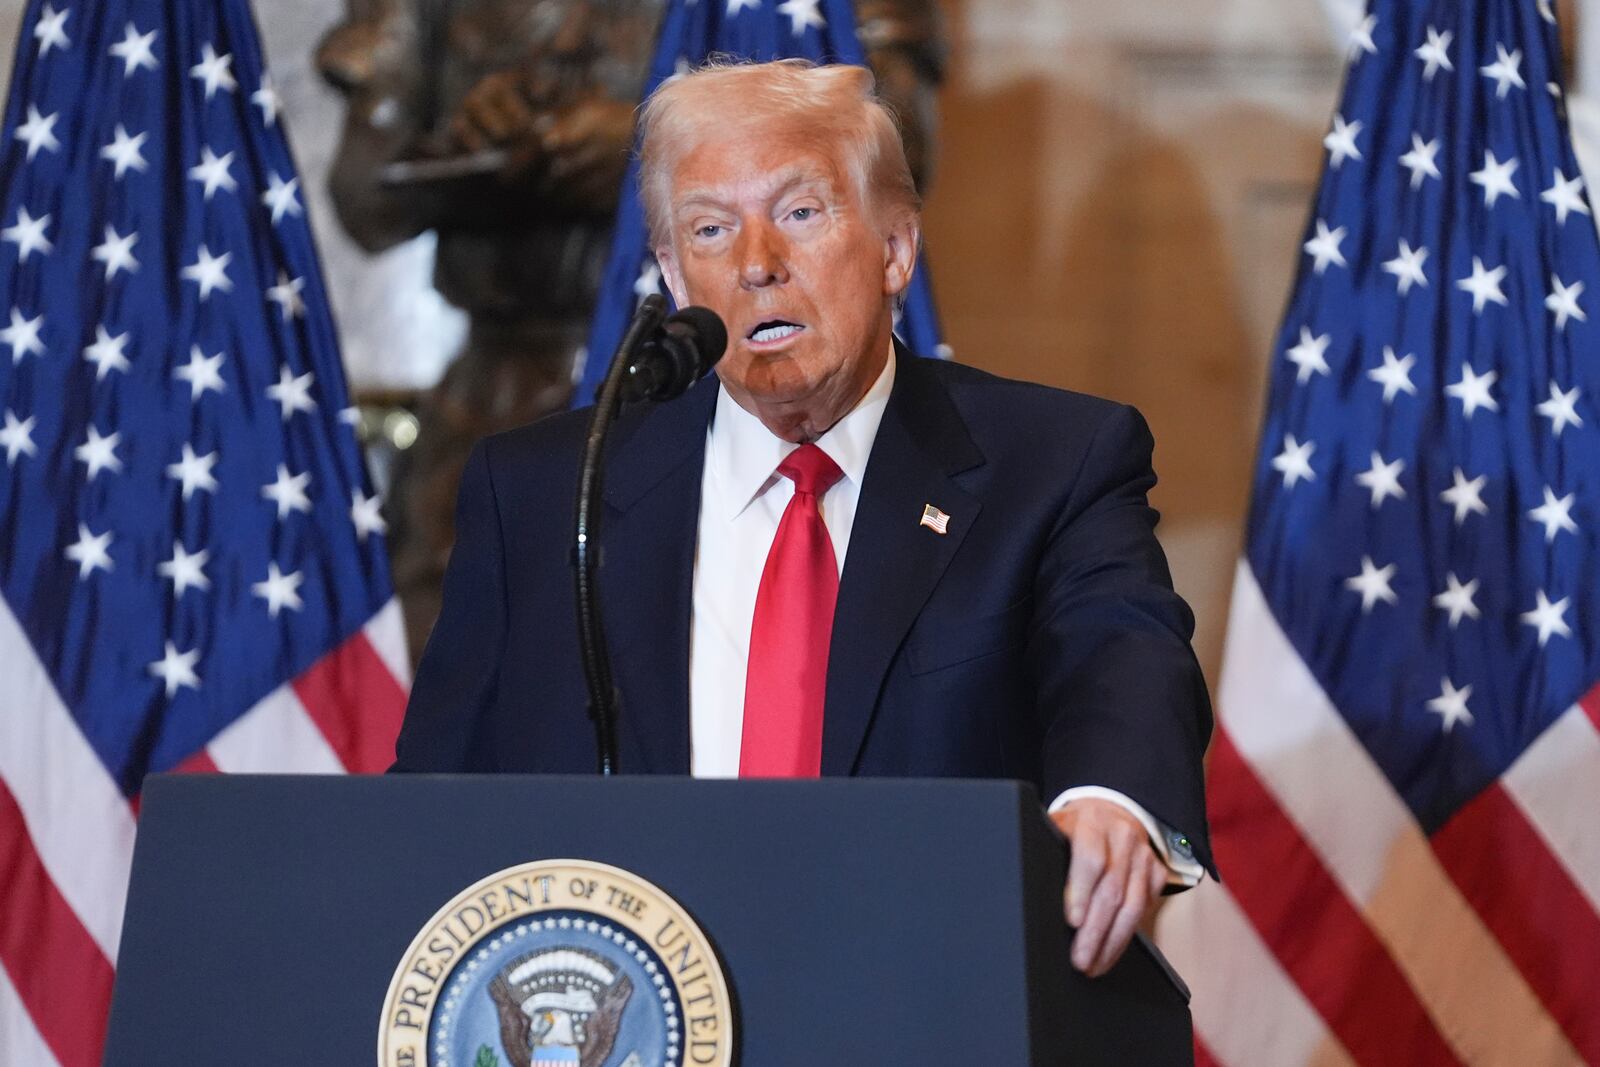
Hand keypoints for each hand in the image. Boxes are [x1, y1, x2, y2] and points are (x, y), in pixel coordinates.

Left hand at [1051, 797, 1164, 976]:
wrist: (1109, 811)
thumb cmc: (1074, 828)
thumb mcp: (1056, 829)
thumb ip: (1047, 852)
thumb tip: (1027, 888)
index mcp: (1091, 822)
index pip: (1090, 858)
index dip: (1081, 891)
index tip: (1072, 921)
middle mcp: (1121, 837)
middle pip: (1111, 890)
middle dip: (1095, 931)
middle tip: (1080, 959)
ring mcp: (1142, 856)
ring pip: (1133, 906)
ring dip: (1112, 941)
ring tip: (1094, 965)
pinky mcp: (1157, 872)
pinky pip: (1145, 909)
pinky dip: (1127, 934)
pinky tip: (1111, 951)